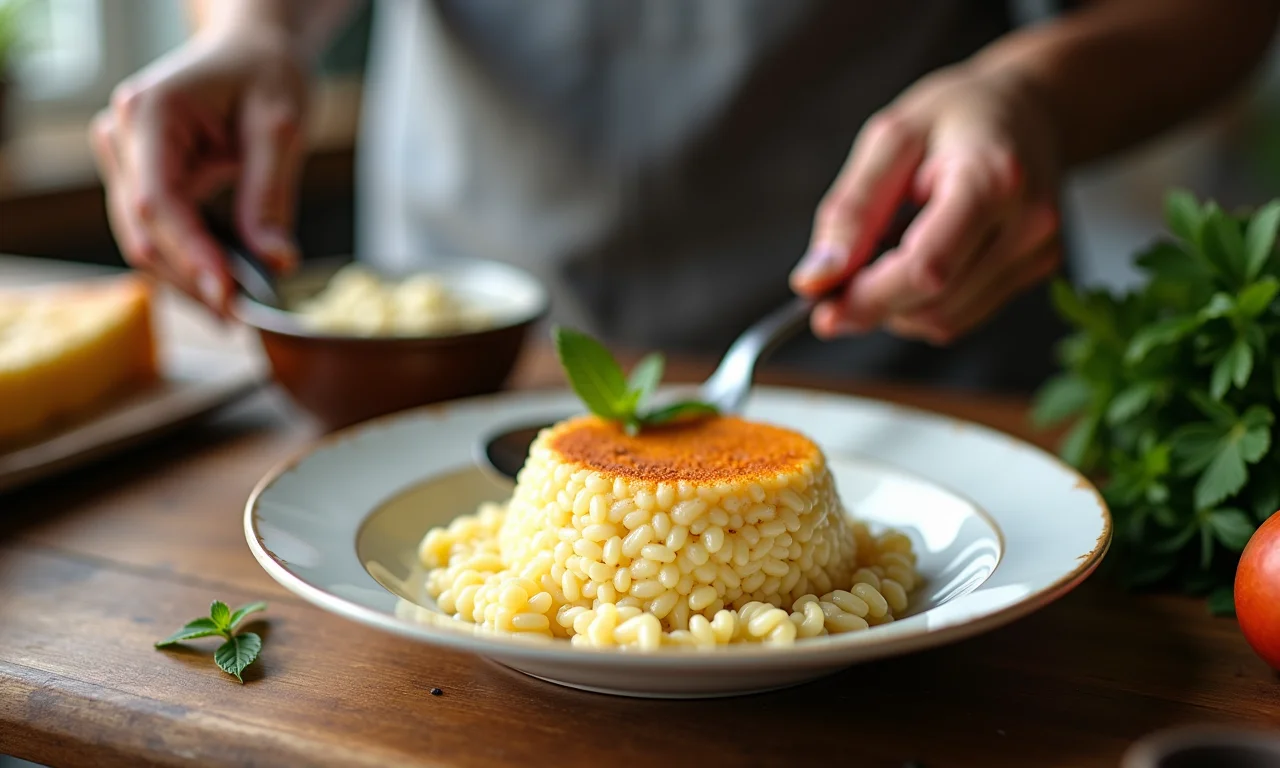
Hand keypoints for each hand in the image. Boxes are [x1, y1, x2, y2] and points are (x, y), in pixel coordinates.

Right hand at [89, 27, 308, 316]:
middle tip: (239, 318)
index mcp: (152, 113)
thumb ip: (271, 196)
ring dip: (187, 280)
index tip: (227, 296)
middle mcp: (123, 135)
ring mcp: (125, 158)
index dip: (191, 254)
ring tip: (234, 312)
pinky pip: (156, 233)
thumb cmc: (267, 75)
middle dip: (191, 279)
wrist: (252, 52)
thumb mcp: (280, 129)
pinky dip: (188, 263)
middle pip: (144, 230)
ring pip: (144, 240)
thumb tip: (276, 261)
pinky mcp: (139, 178)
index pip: (158, 201)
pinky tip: (222, 289)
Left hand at [790, 64, 1062, 344]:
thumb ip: (851, 211)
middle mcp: (1026, 223)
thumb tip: (815, 280)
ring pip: (944, 320)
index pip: (926, 268)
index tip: (823, 307)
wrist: (1032, 107)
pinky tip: (915, 260)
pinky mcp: (1037, 271)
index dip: (869, 298)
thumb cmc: (956, 115)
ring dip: (895, 306)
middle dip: (874, 303)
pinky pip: (961, 315)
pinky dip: (921, 304)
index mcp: (990, 178)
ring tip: (886, 250)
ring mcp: (1038, 252)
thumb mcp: (890, 139)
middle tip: (837, 281)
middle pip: (934, 303)